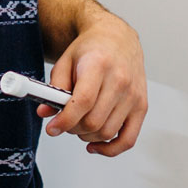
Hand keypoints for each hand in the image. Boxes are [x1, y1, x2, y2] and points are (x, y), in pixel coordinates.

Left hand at [40, 12, 148, 157]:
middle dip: (73, 128)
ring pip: (107, 132)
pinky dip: (111, 149)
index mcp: (99, 65)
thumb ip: (53, 88)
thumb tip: (45, 113)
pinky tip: (95, 145)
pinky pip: (128, 139)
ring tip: (79, 125)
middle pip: (94, 121)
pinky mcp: (142, 106)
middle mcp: (120, 80)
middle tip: (65, 122)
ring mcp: (133, 95)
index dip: (65, 120)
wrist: (117, 39)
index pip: (83, 101)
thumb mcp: (65, 61)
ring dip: (87, 136)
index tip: (52, 128)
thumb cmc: (91, 50)